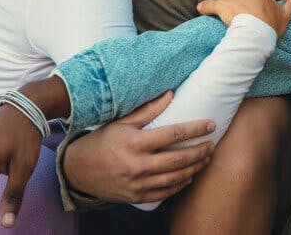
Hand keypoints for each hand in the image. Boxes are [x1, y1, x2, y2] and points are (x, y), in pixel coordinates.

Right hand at [63, 92, 215, 203]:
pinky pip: (165, 192)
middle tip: (212, 144)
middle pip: (179, 159)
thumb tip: (171, 94)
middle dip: (200, 151)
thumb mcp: (122, 123)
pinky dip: (181, 184)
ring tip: (206, 159)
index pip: (174, 134)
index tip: (210, 125)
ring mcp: (137, 183)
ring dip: (195, 168)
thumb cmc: (102, 142)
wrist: (78, 171)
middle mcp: (137, 164)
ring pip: (176, 177)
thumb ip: (148, 110)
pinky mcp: (136, 197)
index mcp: (135, 142)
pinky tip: (190, 176)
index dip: (196, 129)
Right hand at [197, 0, 290, 36]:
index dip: (226, 3)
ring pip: (266, 4)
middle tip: (233, 19)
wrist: (254, 33)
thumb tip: (199, 6)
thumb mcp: (219, 7)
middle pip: (250, 0)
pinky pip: (289, 6)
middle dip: (242, 7)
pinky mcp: (283, 17)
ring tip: (250, 17)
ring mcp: (275, 6)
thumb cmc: (238, 16)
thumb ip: (209, 5)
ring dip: (259, 7)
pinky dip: (288, 1)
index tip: (221, 13)